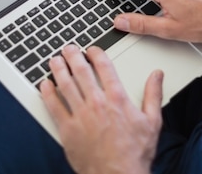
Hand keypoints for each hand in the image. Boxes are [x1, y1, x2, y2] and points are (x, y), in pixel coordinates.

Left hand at [40, 44, 162, 173]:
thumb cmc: (135, 153)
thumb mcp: (152, 121)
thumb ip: (153, 94)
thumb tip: (157, 75)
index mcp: (117, 99)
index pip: (104, 67)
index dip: (96, 54)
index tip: (91, 50)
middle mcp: (98, 103)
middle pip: (81, 71)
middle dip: (73, 56)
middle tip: (68, 49)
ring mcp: (81, 116)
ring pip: (65, 85)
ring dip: (59, 69)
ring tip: (55, 60)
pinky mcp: (68, 130)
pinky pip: (54, 107)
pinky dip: (48, 93)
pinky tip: (44, 85)